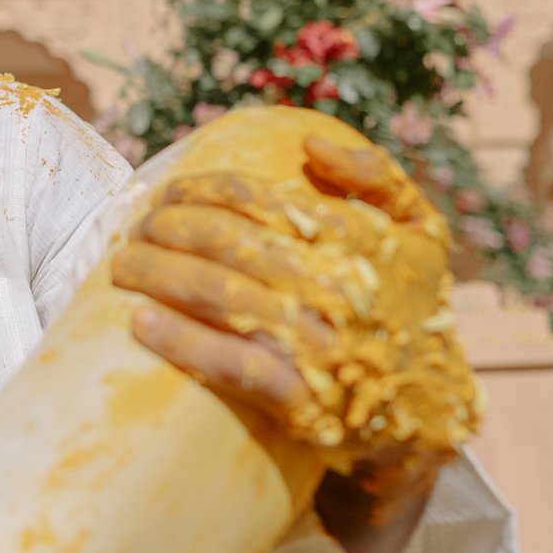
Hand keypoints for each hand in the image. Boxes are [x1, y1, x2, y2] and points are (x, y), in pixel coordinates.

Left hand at [111, 134, 463, 531]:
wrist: (431, 408)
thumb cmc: (407, 303)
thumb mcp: (422, 230)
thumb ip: (377, 176)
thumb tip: (310, 145)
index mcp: (363, 240)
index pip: (259, 198)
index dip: (200, 190)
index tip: (166, 195)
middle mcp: (340, 288)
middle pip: (227, 242)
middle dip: (167, 230)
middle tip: (135, 230)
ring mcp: (322, 347)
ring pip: (219, 295)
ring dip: (157, 274)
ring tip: (122, 266)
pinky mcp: (305, 401)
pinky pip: (230, 363)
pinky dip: (179, 340)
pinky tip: (139, 321)